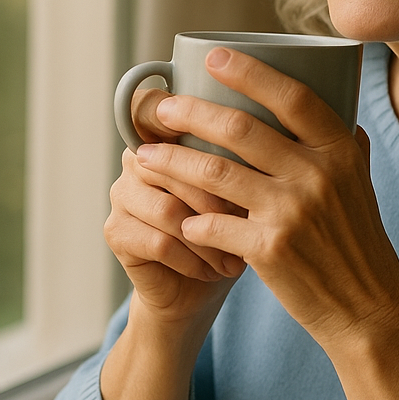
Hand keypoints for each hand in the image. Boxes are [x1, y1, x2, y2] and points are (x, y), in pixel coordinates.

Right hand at [104, 85, 246, 328]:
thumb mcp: (250, 187)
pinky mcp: (116, 231)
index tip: (239, 150)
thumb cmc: (233, 227)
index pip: (169, 112)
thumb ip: (252, 157)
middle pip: (177, 165)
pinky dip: (194, 259)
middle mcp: (136, 157)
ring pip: (169, 208)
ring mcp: (121, 193)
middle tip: (251, 222)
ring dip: (209, 237)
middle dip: (220, 199)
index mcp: (166, 133)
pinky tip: (214, 270)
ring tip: (235, 257)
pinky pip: (160, 241)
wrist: (200, 287)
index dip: (195, 120)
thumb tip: (283, 141)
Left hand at [134, 47, 398, 399]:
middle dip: (190, 113)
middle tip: (161, 109)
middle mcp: (318, 175)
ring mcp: (292, 212)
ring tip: (145, 155)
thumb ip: (347, 146)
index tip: (214, 57)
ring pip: (215, 173)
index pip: (293, 96)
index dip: (250, 72)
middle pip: (241, 129)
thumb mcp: (362, 185)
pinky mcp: (269, 249)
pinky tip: (179, 219)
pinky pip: (214, 224)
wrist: (368, 308)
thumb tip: (338, 102)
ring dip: (173, 162)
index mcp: (340, 151)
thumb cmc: (359, 244)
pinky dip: (191, 220)